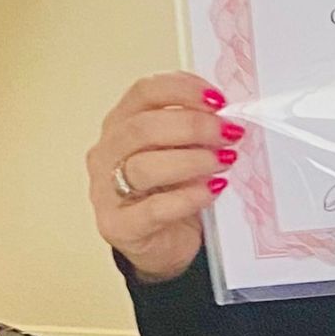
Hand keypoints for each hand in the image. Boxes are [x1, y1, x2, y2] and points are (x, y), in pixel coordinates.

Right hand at [86, 74, 244, 284]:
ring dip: (192, 160)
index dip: (182, 89)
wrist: (163, 246)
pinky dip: (188, 197)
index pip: (144, 92)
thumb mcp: (182, 153)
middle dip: (193, 126)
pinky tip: (213, 190)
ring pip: (144, 166)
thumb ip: (194, 132)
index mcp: (121, 124)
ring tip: (225, 162)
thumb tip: (228, 118)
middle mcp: (107, 153)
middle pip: (143, 127)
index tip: (218, 100)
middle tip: (229, 134)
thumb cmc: (172, 192)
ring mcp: (105, 191)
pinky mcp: (117, 226)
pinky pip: (154, 209)